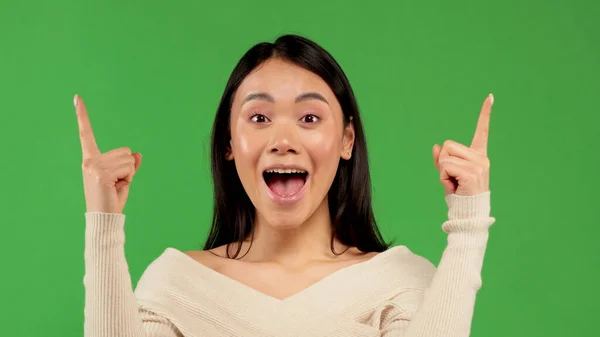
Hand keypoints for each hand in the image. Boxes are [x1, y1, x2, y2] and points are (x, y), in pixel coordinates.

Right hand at [75, 95, 141, 212]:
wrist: (104, 218)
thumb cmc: (112, 200)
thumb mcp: (122, 179)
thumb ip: (129, 165)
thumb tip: (137, 153)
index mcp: (90, 159)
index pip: (86, 134)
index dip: (82, 115)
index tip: (77, 97)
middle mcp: (89, 160)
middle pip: (125, 151)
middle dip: (128, 168)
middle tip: (116, 183)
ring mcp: (94, 166)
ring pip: (128, 159)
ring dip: (128, 174)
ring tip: (116, 186)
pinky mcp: (101, 173)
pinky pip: (128, 168)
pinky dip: (128, 178)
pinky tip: (116, 188)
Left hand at [432, 94, 492, 195]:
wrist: (468, 213)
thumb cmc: (459, 194)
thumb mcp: (448, 174)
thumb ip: (442, 160)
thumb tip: (436, 146)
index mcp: (478, 155)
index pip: (482, 131)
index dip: (485, 114)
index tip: (490, 96)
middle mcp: (481, 157)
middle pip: (448, 145)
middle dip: (443, 161)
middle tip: (452, 178)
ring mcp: (478, 164)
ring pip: (445, 156)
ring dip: (443, 170)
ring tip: (454, 183)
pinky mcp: (472, 172)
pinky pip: (446, 166)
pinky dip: (444, 177)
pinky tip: (455, 186)